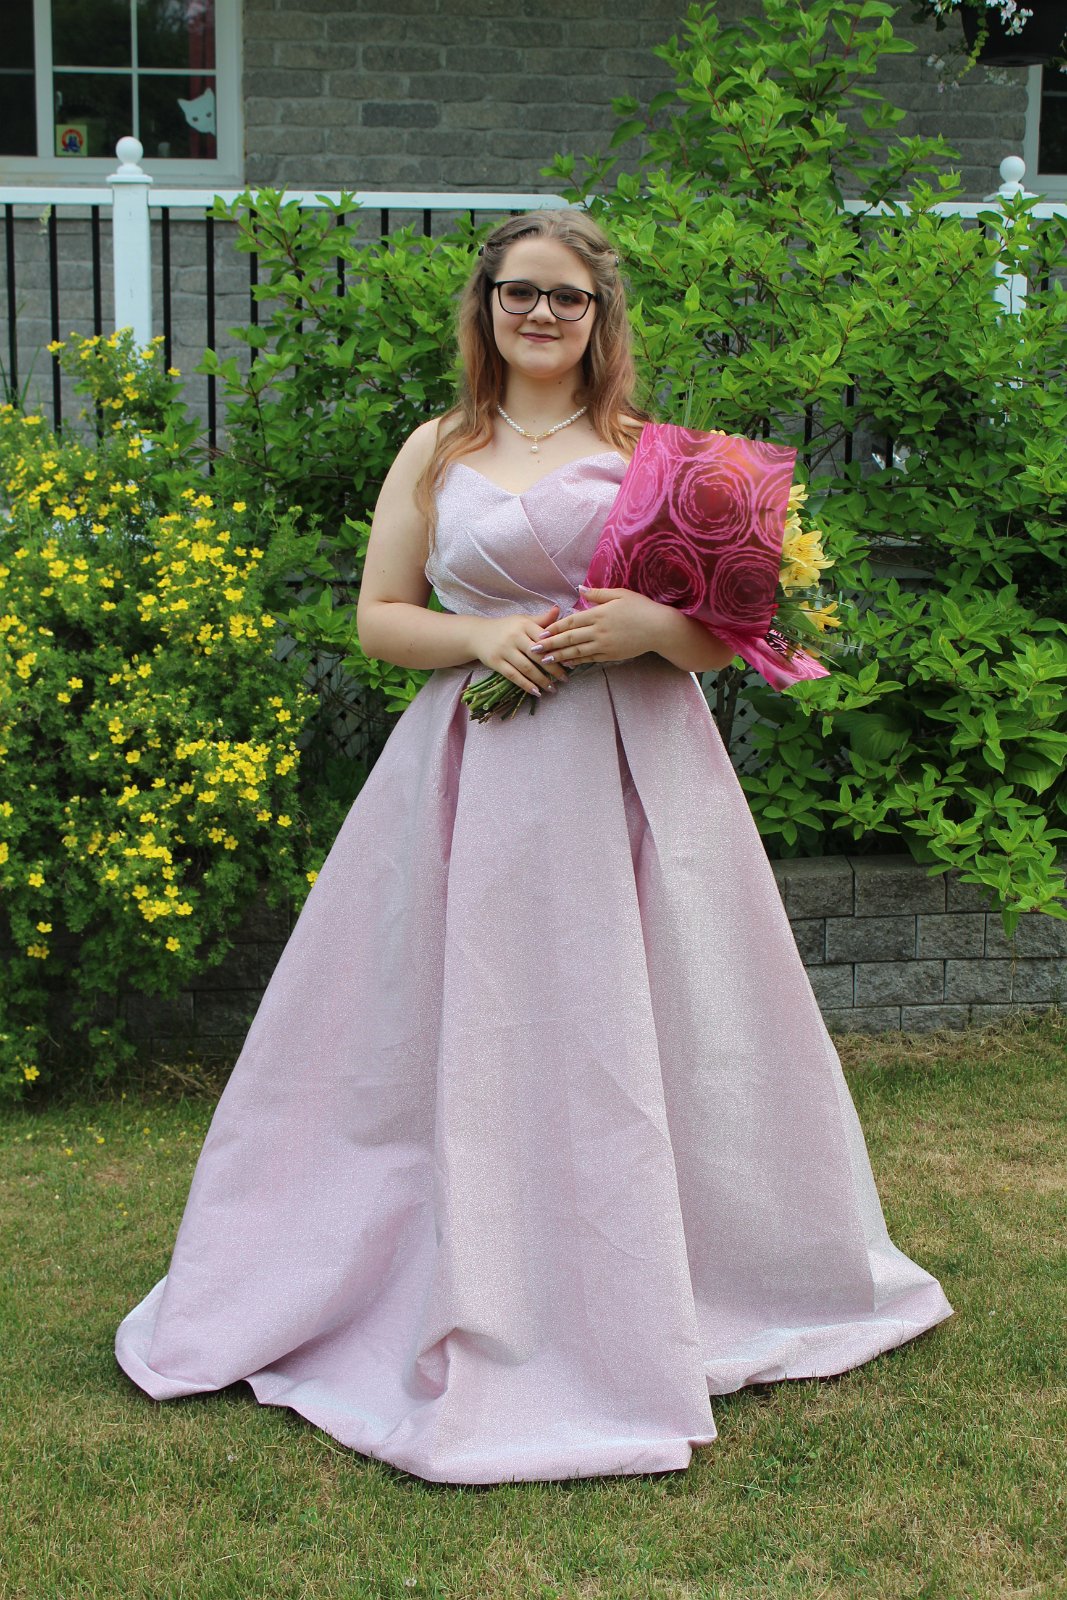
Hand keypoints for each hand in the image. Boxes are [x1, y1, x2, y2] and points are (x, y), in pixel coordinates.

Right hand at [471, 605, 570, 695]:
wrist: (477, 634)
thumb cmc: (506, 628)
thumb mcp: (523, 620)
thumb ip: (541, 619)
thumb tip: (559, 610)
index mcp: (524, 624)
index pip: (544, 638)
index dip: (558, 649)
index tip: (570, 659)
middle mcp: (514, 636)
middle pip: (538, 655)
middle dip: (553, 668)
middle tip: (565, 678)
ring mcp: (504, 650)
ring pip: (527, 668)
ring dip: (542, 680)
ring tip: (553, 688)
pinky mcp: (496, 662)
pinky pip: (514, 676)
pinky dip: (526, 685)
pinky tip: (537, 692)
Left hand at [529, 586, 669, 666]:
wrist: (659, 628)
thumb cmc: (641, 608)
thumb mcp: (620, 594)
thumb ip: (598, 594)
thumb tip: (580, 588)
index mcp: (599, 614)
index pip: (571, 622)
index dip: (554, 628)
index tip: (540, 632)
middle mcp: (599, 631)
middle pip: (569, 638)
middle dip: (550, 645)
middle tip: (534, 650)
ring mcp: (605, 645)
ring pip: (577, 652)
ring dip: (560, 656)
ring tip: (545, 660)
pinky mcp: (612, 655)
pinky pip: (591, 659)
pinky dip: (578, 662)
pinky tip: (567, 663)